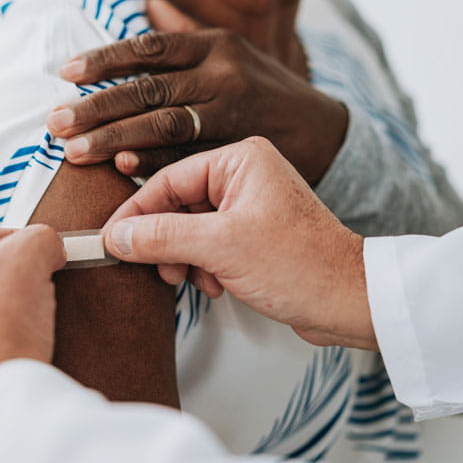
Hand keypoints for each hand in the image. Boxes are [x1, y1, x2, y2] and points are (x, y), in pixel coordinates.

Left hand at [48, 0, 347, 184]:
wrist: (322, 131)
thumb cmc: (264, 88)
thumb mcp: (232, 49)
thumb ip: (185, 31)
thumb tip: (145, 3)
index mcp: (216, 46)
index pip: (150, 48)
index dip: (105, 60)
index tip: (66, 73)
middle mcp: (222, 77)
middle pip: (149, 90)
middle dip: (97, 107)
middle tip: (56, 123)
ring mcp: (231, 116)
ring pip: (164, 126)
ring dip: (115, 139)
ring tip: (74, 151)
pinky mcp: (237, 153)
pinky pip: (189, 159)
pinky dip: (155, 165)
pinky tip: (122, 169)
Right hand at [102, 137, 375, 350]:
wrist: (350, 302)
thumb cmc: (302, 265)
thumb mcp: (220, 248)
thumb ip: (162, 237)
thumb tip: (117, 236)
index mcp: (240, 161)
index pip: (168, 180)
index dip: (136, 213)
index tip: (112, 238)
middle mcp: (245, 176)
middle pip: (176, 205)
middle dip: (165, 242)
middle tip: (159, 267)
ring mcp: (249, 206)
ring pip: (189, 229)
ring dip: (184, 259)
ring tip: (195, 280)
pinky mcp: (253, 234)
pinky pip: (208, 245)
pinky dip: (203, 266)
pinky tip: (216, 285)